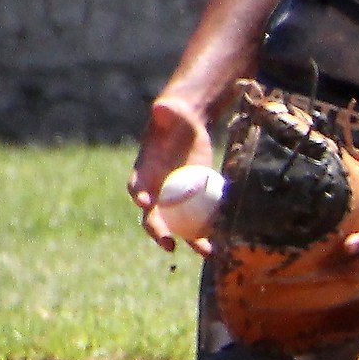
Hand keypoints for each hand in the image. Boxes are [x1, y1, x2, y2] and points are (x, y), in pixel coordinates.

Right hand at [129, 95, 213, 253]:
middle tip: (168, 243)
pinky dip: (207, 232)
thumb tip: (160, 107)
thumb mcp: (169, 113)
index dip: (139, 195)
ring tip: (205, 252)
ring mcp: (173, 200)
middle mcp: (155, 191)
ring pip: (178, 226)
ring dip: (189, 241)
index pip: (136, 187)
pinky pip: (197, 220)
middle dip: (158, 232)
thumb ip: (164, 112)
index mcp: (143, 172)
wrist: (186, 128)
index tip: (145, 202)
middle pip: (153, 217)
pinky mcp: (192, 202)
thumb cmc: (173, 118)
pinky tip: (222, 242)